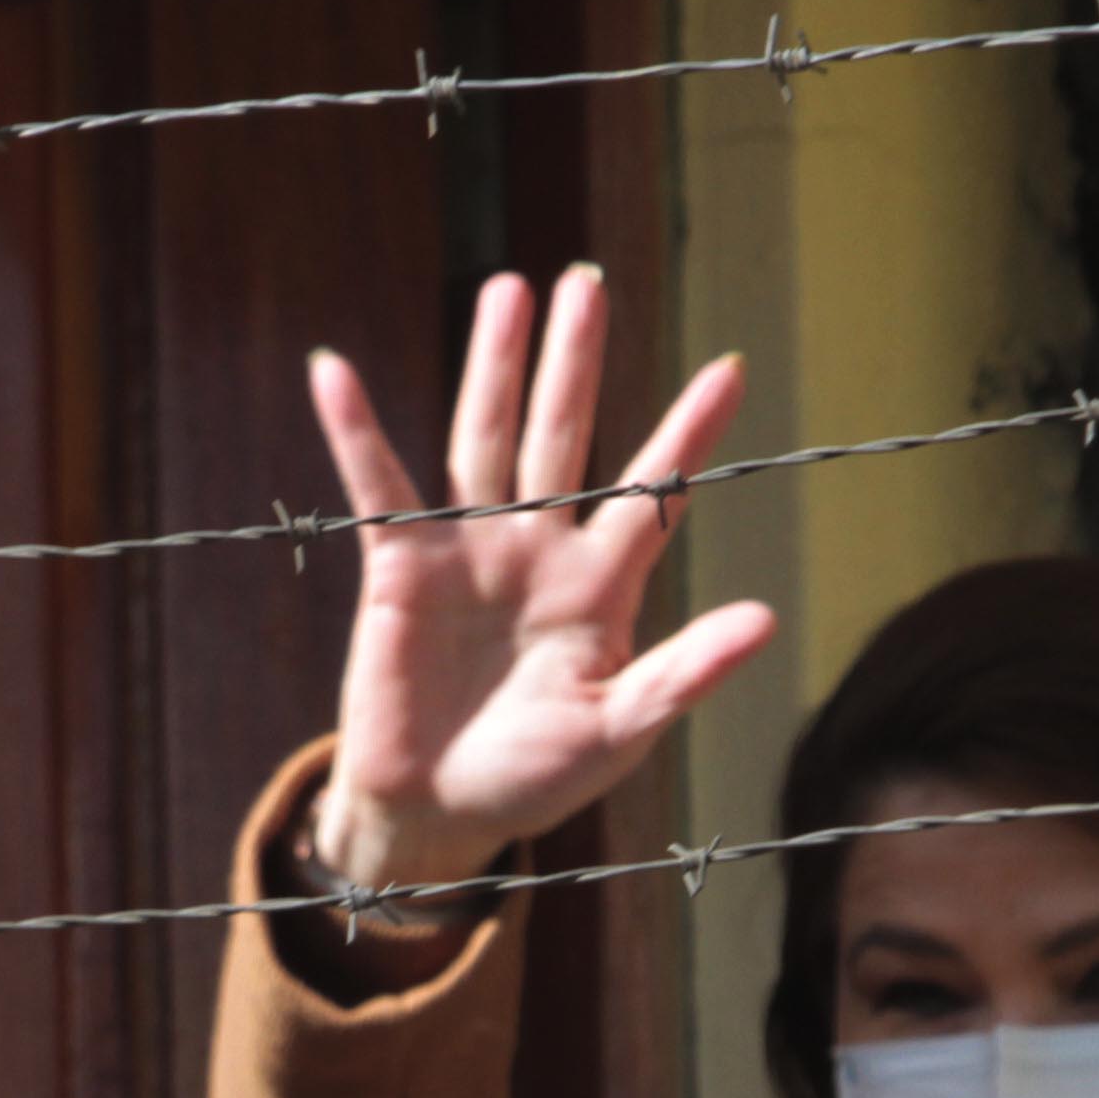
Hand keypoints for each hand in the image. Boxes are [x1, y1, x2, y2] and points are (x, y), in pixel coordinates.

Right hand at [303, 264, 774, 905]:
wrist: (437, 814)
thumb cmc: (534, 779)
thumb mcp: (619, 731)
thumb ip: (684, 673)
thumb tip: (765, 619)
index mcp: (600, 587)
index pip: (652, 492)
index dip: (689, 432)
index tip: (730, 369)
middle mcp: (538, 550)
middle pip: (561, 436)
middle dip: (574, 363)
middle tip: (587, 283)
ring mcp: (470, 551)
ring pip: (484, 440)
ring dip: (494, 367)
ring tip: (507, 290)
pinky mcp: (401, 568)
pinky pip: (378, 486)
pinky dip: (355, 429)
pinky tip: (334, 370)